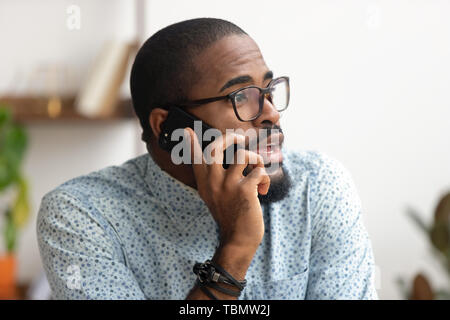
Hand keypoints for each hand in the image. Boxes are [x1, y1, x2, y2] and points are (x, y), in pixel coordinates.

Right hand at [184, 127, 269, 249]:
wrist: (239, 239)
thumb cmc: (230, 215)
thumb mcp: (215, 196)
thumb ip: (214, 178)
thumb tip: (221, 159)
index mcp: (204, 183)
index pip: (196, 159)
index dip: (191, 143)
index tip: (187, 130)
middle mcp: (212, 182)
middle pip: (216, 147)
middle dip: (231, 137)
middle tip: (241, 138)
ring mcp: (227, 185)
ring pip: (243, 155)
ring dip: (256, 160)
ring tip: (257, 171)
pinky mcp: (244, 190)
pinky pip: (259, 171)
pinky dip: (264, 178)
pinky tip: (262, 190)